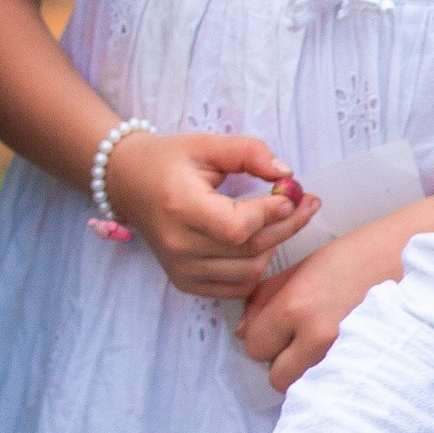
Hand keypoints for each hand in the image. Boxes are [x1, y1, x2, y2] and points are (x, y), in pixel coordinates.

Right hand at [102, 128, 313, 297]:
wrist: (128, 182)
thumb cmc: (168, 161)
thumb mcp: (206, 144)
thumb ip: (248, 152)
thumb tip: (286, 174)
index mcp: (180, 206)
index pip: (238, 226)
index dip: (272, 212)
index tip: (291, 192)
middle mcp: (178, 244)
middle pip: (249, 249)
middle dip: (286, 226)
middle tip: (305, 205)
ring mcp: (180, 268)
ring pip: (249, 272)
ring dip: (272, 247)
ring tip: (278, 222)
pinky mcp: (184, 281)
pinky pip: (236, 287)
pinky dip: (254, 269)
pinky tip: (258, 244)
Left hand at [239, 209, 416, 393]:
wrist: (410, 258)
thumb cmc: (358, 256)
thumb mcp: (302, 267)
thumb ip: (265, 299)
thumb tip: (242, 331)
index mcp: (297, 306)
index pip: (254, 346)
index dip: (262, 338)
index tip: (273, 331)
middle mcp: (318, 334)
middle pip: (277, 376)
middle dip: (282, 361)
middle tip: (297, 341)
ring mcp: (345, 354)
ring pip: (306, 386)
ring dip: (308, 372)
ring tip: (322, 345)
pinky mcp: (368, 365)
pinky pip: (335, 386)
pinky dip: (333, 376)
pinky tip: (341, 353)